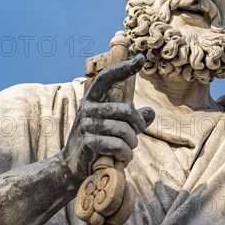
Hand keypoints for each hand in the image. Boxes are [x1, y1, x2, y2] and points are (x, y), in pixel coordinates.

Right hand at [61, 55, 154, 180]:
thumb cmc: (98, 143)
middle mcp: (87, 107)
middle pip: (126, 110)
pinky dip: (126, 154)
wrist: (73, 166)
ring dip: (132, 144)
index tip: (140, 58)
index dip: (124, 68)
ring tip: (128, 150)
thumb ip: (133, 120)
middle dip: (138, 125)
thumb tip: (151, 112)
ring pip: (124, 130)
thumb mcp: (116, 127)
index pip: (108, 77)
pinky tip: (123, 158)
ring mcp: (86, 124)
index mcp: (93, 99)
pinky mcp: (88, 141)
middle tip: (138, 135)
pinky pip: (118, 145)